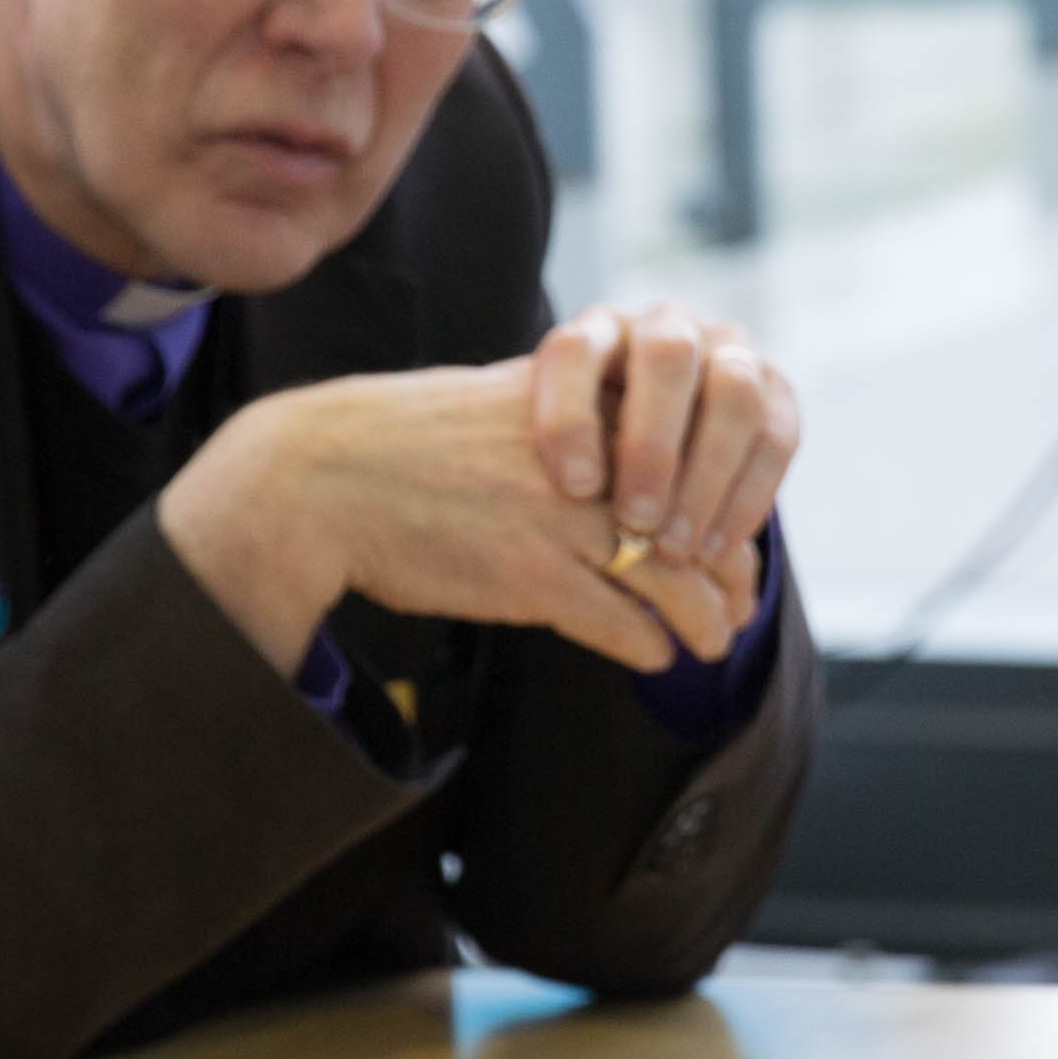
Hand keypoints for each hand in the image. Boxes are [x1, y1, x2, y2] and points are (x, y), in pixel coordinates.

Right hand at [163, 360, 752, 682]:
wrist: (322, 479)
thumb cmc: (403, 446)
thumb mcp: (499, 407)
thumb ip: (567, 426)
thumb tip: (616, 466)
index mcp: (584, 404)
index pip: (692, 454)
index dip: (723, 509)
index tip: (729, 545)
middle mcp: (586, 456)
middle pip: (694, 521)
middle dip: (725, 575)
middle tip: (735, 609)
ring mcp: (562, 519)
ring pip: (670, 578)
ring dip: (701, 620)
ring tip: (710, 644)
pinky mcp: (532, 577)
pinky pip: (621, 622)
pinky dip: (647, 643)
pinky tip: (655, 653)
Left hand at [524, 304, 799, 591]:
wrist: (666, 444)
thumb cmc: (591, 457)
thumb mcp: (563, 452)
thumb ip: (560, 467)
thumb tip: (549, 518)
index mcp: (598, 329)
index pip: (576, 353)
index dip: (572, 417)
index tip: (573, 490)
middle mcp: (667, 326)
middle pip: (667, 360)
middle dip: (652, 446)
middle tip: (636, 522)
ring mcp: (729, 350)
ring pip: (734, 395)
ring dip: (708, 478)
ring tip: (680, 549)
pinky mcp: (776, 389)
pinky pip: (775, 437)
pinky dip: (747, 499)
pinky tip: (715, 550)